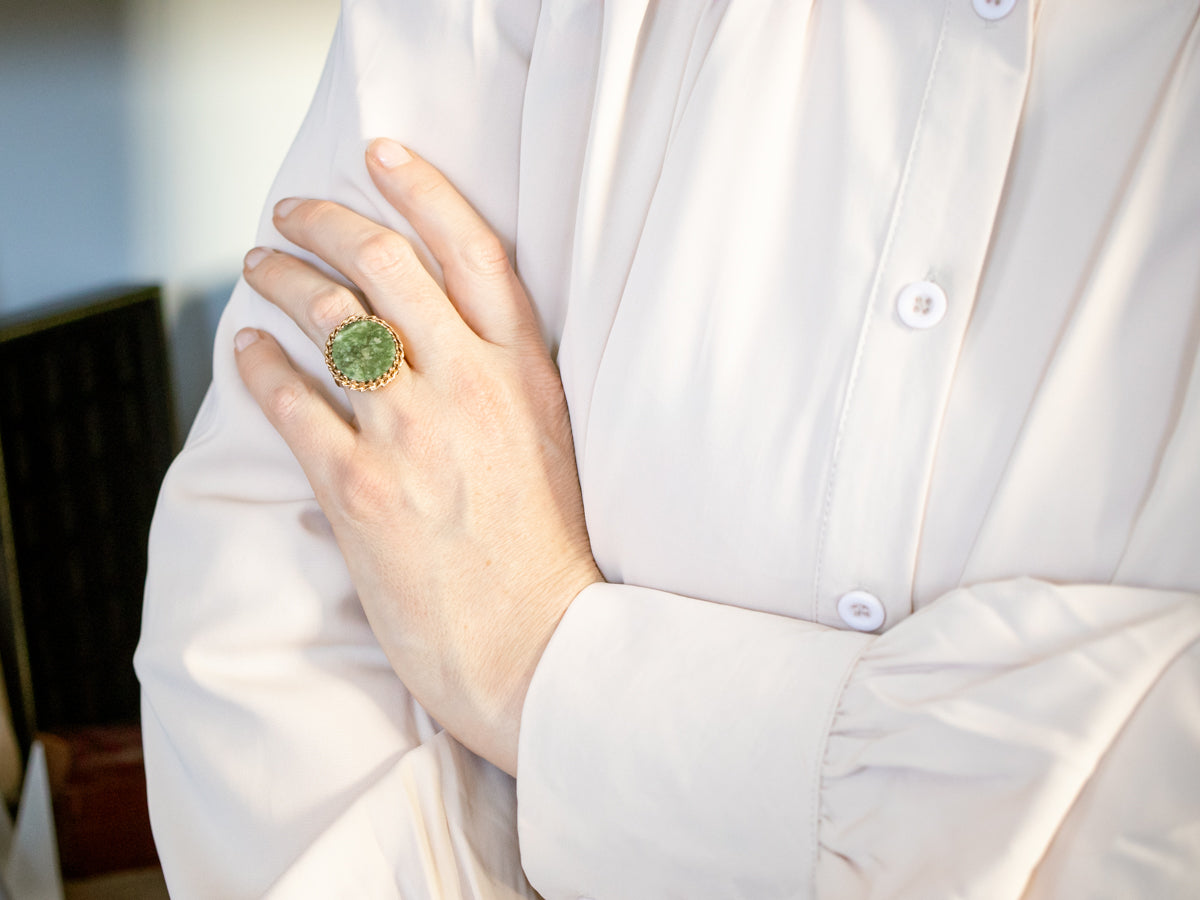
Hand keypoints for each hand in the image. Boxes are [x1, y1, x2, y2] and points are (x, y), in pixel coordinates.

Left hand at [233, 139, 602, 775]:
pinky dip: (258, 363)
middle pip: (384, 261)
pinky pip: (290, 398)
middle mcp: (469, 384)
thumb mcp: (550, 444)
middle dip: (324, 220)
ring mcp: (412, 431)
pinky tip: (246, 349)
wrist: (538, 645)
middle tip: (291, 213)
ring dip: (280, 277)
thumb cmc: (547, 553)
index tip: (381, 155)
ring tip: (257, 269)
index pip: (472, 247)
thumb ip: (504, 381)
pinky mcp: (359, 486)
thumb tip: (439, 336)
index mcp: (525, 371)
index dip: (422, 188)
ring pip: (329, 314)